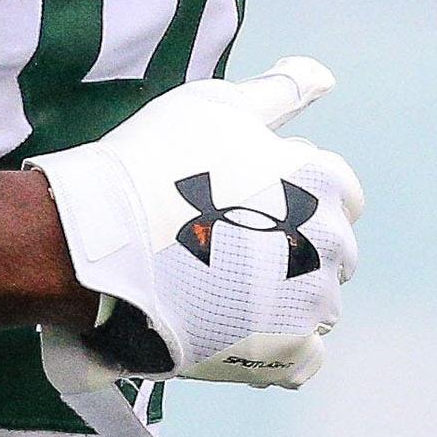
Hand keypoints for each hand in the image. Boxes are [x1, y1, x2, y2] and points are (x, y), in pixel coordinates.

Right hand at [29, 57, 359, 386]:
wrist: (97, 243)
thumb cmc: (152, 164)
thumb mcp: (216, 104)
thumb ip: (279, 91)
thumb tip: (325, 77)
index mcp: (324, 181)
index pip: (339, 192)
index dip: (290, 195)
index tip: (244, 202)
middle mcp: (332, 243)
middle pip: (331, 250)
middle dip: (292, 247)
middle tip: (226, 244)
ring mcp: (310, 303)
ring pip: (317, 304)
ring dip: (283, 298)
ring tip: (220, 288)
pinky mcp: (284, 353)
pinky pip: (304, 359)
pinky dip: (277, 348)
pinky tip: (236, 328)